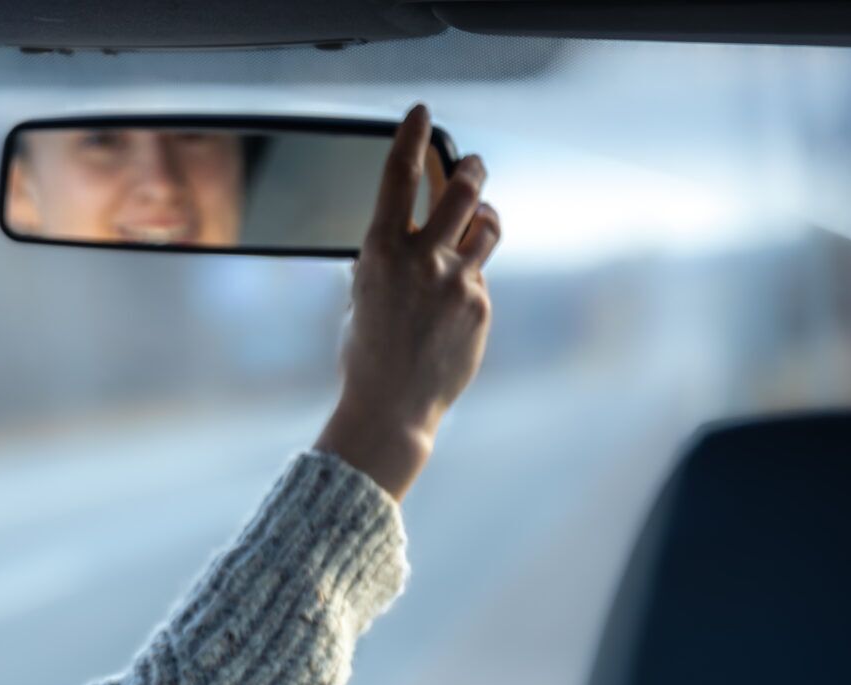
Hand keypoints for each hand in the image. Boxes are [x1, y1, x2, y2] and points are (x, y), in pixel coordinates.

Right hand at [317, 104, 500, 499]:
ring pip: (487, 225)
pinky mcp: (480, 304)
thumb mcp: (363, 295)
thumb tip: (412, 232)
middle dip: (471, 168)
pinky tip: (451, 308)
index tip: (422, 112)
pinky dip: (469, 280)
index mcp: (380, 252)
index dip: (412, 136)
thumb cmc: (366, 353)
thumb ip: (388, 259)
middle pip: (463, 188)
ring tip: (476, 224)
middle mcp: (421, 259)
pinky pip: (481, 274)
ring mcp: (456, 281)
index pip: (398, 177)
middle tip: (473, 165)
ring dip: (483, 218)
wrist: (391, 406)